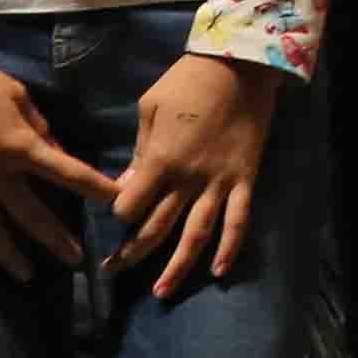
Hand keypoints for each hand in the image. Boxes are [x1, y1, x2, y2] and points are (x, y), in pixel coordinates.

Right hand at [0, 47, 121, 283]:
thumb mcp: (19, 97)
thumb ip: (40, 129)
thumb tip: (57, 153)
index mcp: (20, 147)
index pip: (68, 172)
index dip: (95, 188)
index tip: (119, 203)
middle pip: (30, 213)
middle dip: (56, 238)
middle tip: (77, 261)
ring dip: (9, 255)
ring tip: (27, 276)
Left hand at [106, 53, 282, 296]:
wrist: (242, 64)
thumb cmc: (187, 81)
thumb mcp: (149, 109)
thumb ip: (138, 152)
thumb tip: (126, 186)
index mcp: (160, 160)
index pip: (130, 206)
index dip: (120, 213)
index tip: (118, 213)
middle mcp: (188, 179)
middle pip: (156, 228)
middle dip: (131, 254)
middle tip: (113, 272)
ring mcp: (219, 182)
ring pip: (196, 235)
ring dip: (177, 267)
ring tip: (161, 292)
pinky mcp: (245, 179)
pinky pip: (239, 220)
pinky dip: (230, 248)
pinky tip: (218, 272)